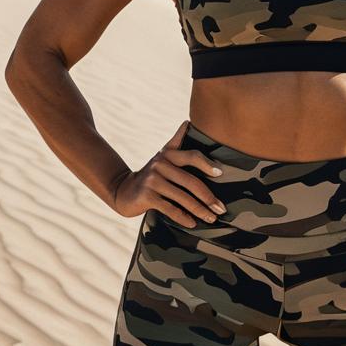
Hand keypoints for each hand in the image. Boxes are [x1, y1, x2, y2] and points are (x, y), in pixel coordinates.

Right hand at [112, 120, 228, 225]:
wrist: (124, 190)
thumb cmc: (151, 174)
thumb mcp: (162, 156)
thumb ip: (176, 141)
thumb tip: (187, 122)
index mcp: (168, 154)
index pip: (191, 156)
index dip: (206, 163)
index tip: (220, 173)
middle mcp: (160, 164)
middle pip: (190, 181)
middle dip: (208, 197)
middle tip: (221, 208)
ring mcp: (153, 180)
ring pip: (182, 197)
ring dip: (199, 210)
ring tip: (211, 218)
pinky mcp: (147, 196)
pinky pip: (170, 208)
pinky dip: (183, 217)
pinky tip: (192, 223)